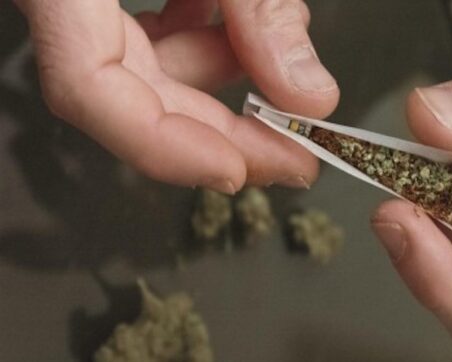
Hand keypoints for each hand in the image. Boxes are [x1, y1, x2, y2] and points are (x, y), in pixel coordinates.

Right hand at [14, 0, 338, 191]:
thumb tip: (310, 98)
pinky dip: (208, 36)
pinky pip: (151, 32)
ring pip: (149, 68)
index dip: (163, 145)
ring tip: (279, 54)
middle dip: (224, 129)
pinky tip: (242, 24)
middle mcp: (60, 0)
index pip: (87, 90)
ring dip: (226, 71)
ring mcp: (79, 1)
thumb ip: (261, 7)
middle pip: (134, 96)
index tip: (237, 173)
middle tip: (297, 153)